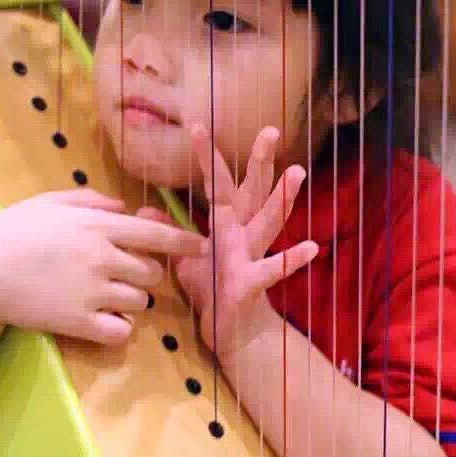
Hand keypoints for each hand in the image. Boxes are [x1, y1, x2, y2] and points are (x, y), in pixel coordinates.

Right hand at [0, 188, 204, 346]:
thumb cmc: (9, 234)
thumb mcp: (47, 202)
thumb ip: (89, 200)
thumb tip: (123, 205)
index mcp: (98, 226)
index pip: (157, 234)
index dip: (184, 241)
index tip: (201, 246)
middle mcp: (103, 258)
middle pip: (152, 273)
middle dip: (145, 275)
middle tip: (123, 276)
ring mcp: (94, 292)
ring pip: (140, 302)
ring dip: (131, 302)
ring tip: (105, 299)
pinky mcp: (81, 323)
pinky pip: (121, 331)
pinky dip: (118, 329)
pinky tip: (101, 322)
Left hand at [159, 124, 317, 356]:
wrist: (230, 331)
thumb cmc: (211, 291)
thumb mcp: (185, 259)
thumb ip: (169, 232)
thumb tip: (143, 209)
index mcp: (226, 224)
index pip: (216, 184)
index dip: (207, 157)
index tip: (197, 125)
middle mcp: (242, 234)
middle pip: (252, 192)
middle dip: (260, 162)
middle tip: (270, 130)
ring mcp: (251, 256)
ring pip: (269, 222)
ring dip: (282, 199)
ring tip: (297, 172)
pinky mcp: (253, 283)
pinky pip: (273, 270)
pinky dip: (292, 260)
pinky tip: (312, 248)